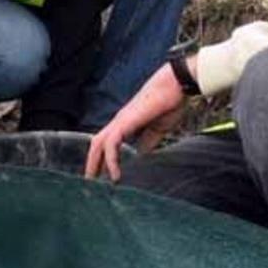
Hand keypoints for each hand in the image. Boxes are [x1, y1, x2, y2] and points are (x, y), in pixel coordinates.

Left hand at [84, 61, 188, 181]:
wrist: (175, 85)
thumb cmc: (170, 103)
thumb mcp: (158, 128)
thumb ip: (148, 140)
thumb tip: (141, 153)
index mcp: (126, 122)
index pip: (107, 142)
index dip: (103, 158)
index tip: (103, 175)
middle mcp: (119, 121)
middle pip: (97, 143)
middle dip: (93, 162)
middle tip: (91, 182)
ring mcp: (120, 121)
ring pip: (99, 143)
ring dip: (95, 163)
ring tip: (96, 182)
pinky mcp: (125, 122)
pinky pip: (111, 144)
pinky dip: (110, 161)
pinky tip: (115, 176)